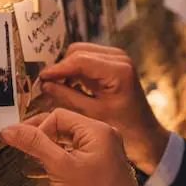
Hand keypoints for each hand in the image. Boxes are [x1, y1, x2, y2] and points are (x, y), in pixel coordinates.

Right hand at [0, 109, 146, 185]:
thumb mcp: (60, 168)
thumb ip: (35, 145)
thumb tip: (10, 129)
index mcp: (96, 130)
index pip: (57, 116)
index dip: (37, 129)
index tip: (23, 144)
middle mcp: (101, 137)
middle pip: (61, 127)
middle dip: (39, 138)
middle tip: (19, 146)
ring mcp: (100, 153)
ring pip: (65, 143)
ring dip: (45, 150)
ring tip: (27, 159)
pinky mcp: (96, 168)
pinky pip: (71, 157)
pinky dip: (55, 162)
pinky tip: (39, 171)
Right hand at [39, 43, 168, 173]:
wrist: (144, 133)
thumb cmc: (124, 127)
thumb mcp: (92, 113)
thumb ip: (67, 96)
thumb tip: (45, 84)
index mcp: (118, 70)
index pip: (79, 60)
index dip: (57, 69)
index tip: (41, 79)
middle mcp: (119, 58)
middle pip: (77, 51)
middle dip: (61, 67)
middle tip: (46, 85)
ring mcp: (116, 58)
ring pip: (79, 53)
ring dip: (66, 69)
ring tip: (54, 87)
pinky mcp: (112, 63)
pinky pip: (86, 60)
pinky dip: (74, 71)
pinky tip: (66, 86)